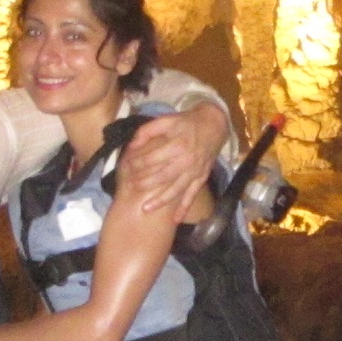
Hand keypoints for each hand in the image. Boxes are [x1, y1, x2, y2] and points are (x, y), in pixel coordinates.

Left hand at [125, 104, 229, 218]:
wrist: (214, 125)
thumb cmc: (187, 122)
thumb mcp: (166, 120)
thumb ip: (147, 131)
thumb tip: (131, 146)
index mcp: (178, 145)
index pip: (153, 159)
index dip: (138, 163)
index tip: (128, 166)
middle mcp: (187, 160)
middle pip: (163, 176)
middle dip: (145, 184)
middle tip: (131, 188)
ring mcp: (195, 171)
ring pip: (176, 189)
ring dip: (161, 200)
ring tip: (145, 209)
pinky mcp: (201, 178)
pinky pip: (192, 195)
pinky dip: (184, 208)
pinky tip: (175, 220)